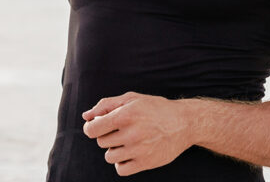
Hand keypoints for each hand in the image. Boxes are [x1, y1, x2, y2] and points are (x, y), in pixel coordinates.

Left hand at [82, 92, 196, 175]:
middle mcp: (131, 133)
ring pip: (109, 157)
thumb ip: (106, 105)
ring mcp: (139, 150)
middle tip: (122, 131)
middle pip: (101, 142)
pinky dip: (122, 164)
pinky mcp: (146, 163)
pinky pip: (121, 170)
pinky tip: (130, 154)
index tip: (98, 126)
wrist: (183, 123)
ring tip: (127, 142)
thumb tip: (86, 116)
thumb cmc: (154, 108)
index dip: (91, 128)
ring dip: (114, 150)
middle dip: (108, 136)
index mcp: (125, 115)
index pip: (92, 130)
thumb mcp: (131, 99)